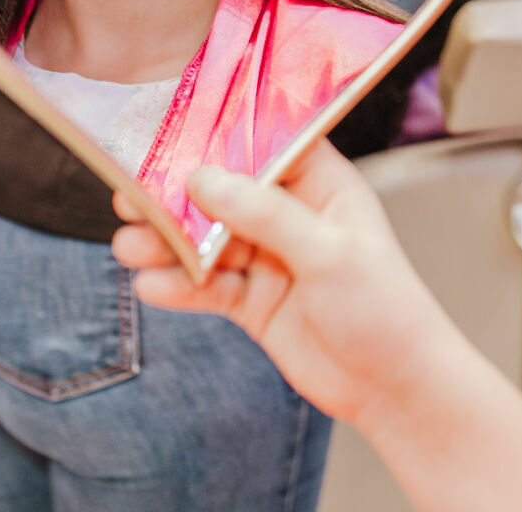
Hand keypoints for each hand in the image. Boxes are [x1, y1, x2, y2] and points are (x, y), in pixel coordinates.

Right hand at [111, 140, 456, 428]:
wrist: (392, 385)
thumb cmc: (386, 308)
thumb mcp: (329, 252)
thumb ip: (267, 215)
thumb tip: (207, 180)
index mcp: (322, 186)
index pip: (264, 146)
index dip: (218, 138)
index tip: (166, 135)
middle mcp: (291, 215)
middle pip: (223, 194)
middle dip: (176, 196)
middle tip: (129, 195)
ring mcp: (269, 259)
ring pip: (206, 240)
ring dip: (167, 243)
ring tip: (129, 247)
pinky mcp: (253, 301)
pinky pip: (207, 286)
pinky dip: (179, 286)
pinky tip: (153, 287)